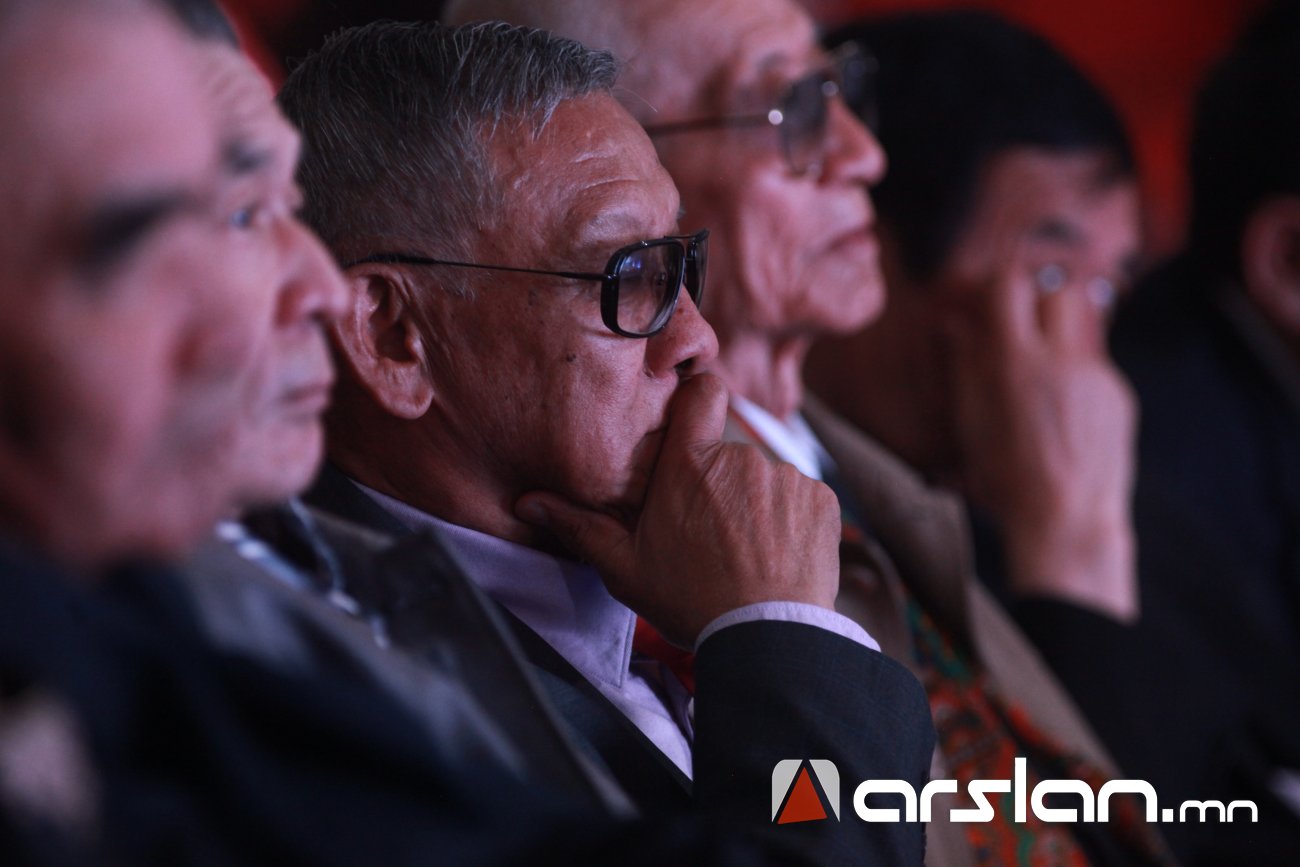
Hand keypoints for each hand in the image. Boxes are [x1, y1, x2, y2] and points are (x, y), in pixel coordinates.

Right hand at [515, 374, 841, 646]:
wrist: (767, 638)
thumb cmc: (691, 602)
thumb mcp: (625, 568)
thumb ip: (579, 527)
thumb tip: (526, 503)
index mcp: (689, 463)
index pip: (702, 391)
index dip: (699, 396)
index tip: (694, 417)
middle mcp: (740, 457)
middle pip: (728, 452)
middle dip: (719, 482)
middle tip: (710, 533)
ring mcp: (786, 477)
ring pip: (765, 478)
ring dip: (756, 504)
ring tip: (746, 553)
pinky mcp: (821, 499)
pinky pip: (801, 497)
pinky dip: (791, 521)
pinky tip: (776, 557)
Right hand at [945, 249, 1138, 620]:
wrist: (1066, 518)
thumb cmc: (1007, 479)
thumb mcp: (970, 421)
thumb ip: (965, 364)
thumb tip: (955, 324)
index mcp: (1014, 362)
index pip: (1009, 286)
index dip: (998, 286)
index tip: (990, 301)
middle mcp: (1061, 359)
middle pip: (1059, 291)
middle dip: (1040, 300)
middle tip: (1024, 326)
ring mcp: (1097, 375)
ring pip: (1084, 328)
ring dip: (1062, 334)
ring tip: (1042, 370)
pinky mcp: (1120, 395)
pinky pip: (1098, 366)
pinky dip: (1078, 376)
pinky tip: (1064, 415)